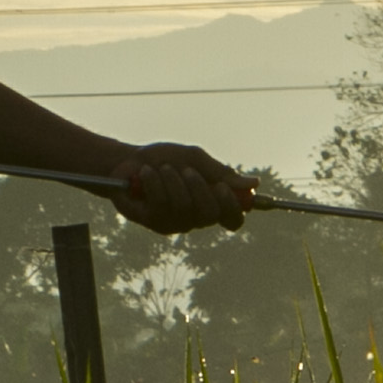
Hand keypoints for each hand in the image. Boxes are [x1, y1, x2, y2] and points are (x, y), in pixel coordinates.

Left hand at [118, 141, 255, 234]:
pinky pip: (161, 205)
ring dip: (173, 181)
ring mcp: (175, 223)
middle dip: (199, 188)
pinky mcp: (154, 222)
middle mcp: (196, 218)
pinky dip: (154, 183)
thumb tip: (254, 183)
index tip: (223, 187)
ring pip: (185, 208)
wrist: (127, 160)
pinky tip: (146, 174)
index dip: (234, 208)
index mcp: (210, 203)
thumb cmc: (163, 159)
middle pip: (211, 215)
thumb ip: (220, 172)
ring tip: (162, 168)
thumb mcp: (194, 159)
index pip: (233, 219)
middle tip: (187, 171)